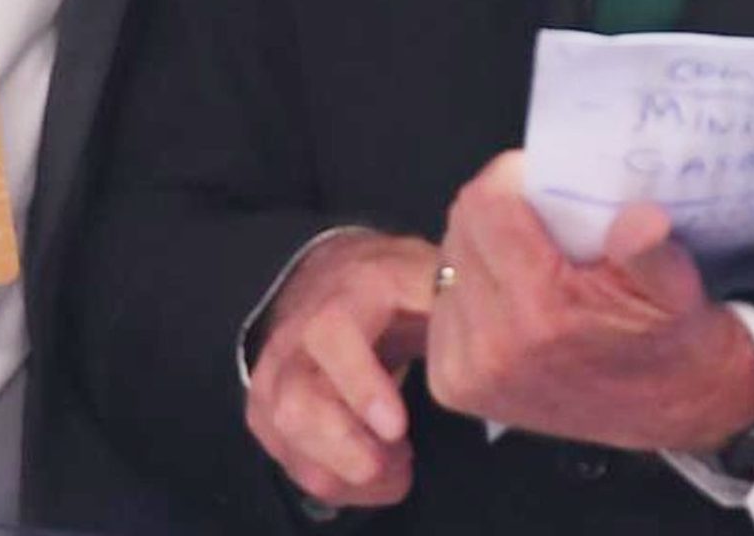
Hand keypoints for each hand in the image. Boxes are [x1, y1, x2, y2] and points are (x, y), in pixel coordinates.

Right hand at [245, 229, 440, 508]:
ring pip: (290, 440)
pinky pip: (292, 462)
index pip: (334, 334)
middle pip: (297, 404)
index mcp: (345, 294)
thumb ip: (451, 294)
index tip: (396, 428)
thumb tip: (487, 326)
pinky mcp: (265, 409)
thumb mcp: (425, 272)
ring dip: (347, 471)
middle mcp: (297, 334)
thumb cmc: (391, 284)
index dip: (362, 386)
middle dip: (350, 450)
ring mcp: (275, 375)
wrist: (329, 277)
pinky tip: (374, 471)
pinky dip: (338, 482)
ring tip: (397, 465)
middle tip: (403, 461)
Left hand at [424, 152, 753, 453]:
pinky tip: (505, 293)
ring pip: (446, 262)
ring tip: (525, 258)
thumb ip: (651, 250)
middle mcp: (493, 345)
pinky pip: (441, 302)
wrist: (665, 407)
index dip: (509, 178)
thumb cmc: (665, 339)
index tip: (537, 179)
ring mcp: (466, 370)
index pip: (484, 206)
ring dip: (479, 248)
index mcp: (542, 312)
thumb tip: (640, 219)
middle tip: (537, 218)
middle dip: (495, 210)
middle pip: (461, 227)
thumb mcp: (675, 288)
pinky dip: (468, 287)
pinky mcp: (452, 384)